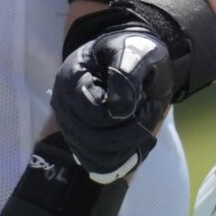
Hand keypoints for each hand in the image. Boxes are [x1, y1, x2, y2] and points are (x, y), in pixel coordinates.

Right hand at [51, 26, 172, 182]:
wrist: (130, 57)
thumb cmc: (132, 50)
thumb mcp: (135, 51)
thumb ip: (126, 74)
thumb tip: (119, 109)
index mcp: (72, 78)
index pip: (92, 113)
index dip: (123, 113)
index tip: (146, 100)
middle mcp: (64, 106)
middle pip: (94, 141)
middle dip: (131, 132)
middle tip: (151, 112)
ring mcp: (71, 127)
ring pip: (97, 158)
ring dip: (129, 147)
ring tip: (145, 126)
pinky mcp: (83, 142)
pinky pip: (101, 165)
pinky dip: (125, 160)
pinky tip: (140, 142)